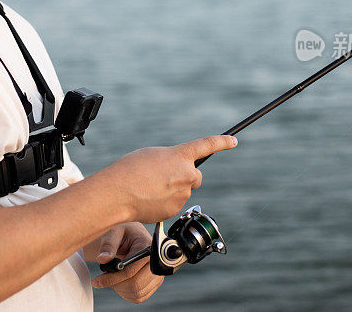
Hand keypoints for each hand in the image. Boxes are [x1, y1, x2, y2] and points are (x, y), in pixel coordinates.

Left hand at [89, 222, 162, 303]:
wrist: (131, 238)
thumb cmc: (122, 234)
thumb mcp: (113, 233)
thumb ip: (107, 245)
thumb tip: (103, 259)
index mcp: (147, 246)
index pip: (130, 270)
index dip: (112, 278)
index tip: (98, 281)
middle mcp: (155, 261)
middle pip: (135, 285)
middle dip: (115, 285)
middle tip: (103, 279)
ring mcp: (157, 273)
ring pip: (136, 293)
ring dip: (120, 289)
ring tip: (112, 278)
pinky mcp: (155, 283)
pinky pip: (139, 297)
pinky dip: (126, 293)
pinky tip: (120, 282)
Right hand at [99, 135, 237, 223]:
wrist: (118, 193)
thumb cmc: (130, 169)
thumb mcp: (153, 155)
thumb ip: (171, 160)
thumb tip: (178, 173)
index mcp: (181, 156)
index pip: (207, 145)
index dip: (222, 142)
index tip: (233, 141)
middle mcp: (186, 174)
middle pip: (196, 176)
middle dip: (187, 176)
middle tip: (167, 177)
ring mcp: (182, 194)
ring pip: (183, 191)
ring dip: (172, 190)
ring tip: (150, 188)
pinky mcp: (175, 210)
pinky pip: (174, 204)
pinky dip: (164, 202)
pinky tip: (149, 199)